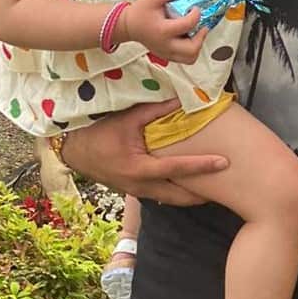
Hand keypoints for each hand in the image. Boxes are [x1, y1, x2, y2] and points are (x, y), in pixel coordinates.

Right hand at [60, 99, 227, 204]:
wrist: (72, 150)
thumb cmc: (98, 132)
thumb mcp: (127, 118)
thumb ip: (156, 111)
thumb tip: (183, 99)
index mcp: (140, 168)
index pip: (178, 169)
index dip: (202, 166)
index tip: (224, 163)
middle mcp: (139, 185)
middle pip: (178, 196)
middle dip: (201, 195)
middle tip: (224, 189)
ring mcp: (135, 191)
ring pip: (169, 199)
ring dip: (189, 196)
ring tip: (211, 190)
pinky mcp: (132, 190)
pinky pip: (159, 195)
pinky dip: (175, 193)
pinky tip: (187, 186)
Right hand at [118, 0, 207, 63]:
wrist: (129, 26)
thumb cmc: (140, 13)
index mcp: (163, 30)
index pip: (188, 25)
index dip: (196, 14)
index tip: (194, 8)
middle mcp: (166, 45)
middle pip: (192, 50)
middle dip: (201, 37)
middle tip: (201, 26)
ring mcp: (166, 53)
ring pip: (190, 58)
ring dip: (197, 46)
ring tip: (196, 34)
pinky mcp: (167, 56)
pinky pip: (185, 58)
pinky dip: (191, 49)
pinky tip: (188, 37)